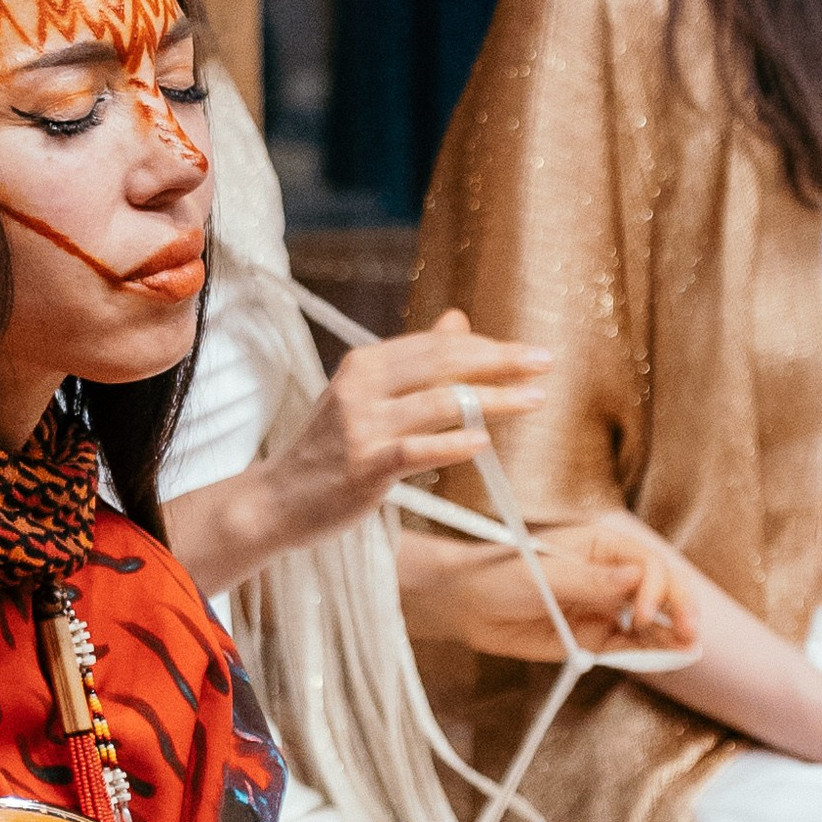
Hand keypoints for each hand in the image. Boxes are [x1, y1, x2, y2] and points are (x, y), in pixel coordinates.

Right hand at [261, 310, 551, 552]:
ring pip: (439, 404)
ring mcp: (362, 426)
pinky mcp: (363, 466)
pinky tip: (483, 443)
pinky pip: (415, 450)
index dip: (488, 347)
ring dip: (493, 400)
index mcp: (366, 365)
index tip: (530, 353)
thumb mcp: (367, 396)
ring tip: (533, 400)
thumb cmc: (330, 449)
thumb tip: (458, 321)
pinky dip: (452, 444)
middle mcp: (363, 388)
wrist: (278, 500)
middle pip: (443, 364)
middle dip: (500, 362)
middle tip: (544, 363)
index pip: (437, 346)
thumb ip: (414, 362)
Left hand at [431, 511, 703, 669]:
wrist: (463, 603)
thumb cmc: (497, 573)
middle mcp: (609, 574)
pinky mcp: (593, 635)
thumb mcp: (543, 573)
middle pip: (660, 589)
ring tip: (689, 648)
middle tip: (690, 633)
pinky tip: (669, 656)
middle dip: (679, 608)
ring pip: (651, 619)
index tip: (644, 613)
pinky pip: (629, 644)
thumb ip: (590, 579)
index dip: (656, 588)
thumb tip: (637, 575)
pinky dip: (650, 650)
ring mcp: (604, 606)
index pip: (647, 563)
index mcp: (600, 545)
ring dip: (672, 632)